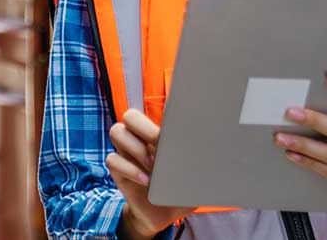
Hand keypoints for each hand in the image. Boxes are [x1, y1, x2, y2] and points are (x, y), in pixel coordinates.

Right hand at [105, 108, 194, 239]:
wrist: (163, 216)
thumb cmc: (180, 191)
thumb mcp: (193, 177)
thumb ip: (198, 165)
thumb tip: (213, 155)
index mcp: (158, 135)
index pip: (154, 111)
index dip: (162, 113)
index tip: (174, 130)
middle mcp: (139, 139)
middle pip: (130, 116)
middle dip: (144, 127)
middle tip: (159, 143)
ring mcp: (126, 153)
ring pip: (117, 132)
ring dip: (136, 147)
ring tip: (153, 165)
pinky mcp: (117, 171)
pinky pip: (113, 160)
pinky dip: (130, 169)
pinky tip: (146, 181)